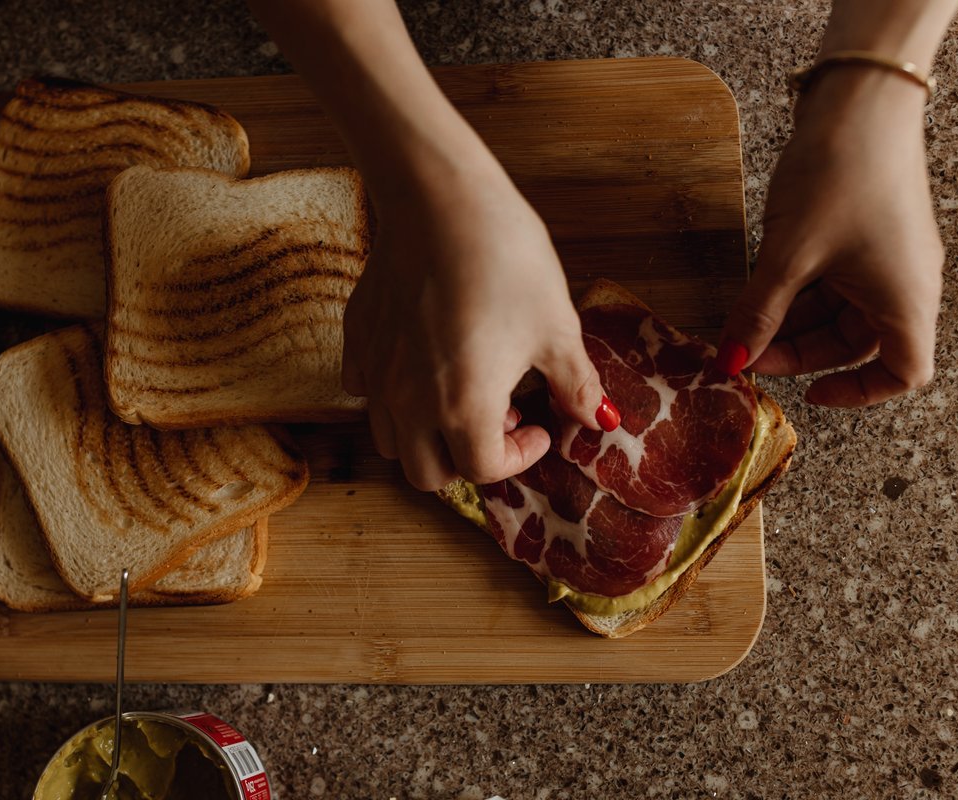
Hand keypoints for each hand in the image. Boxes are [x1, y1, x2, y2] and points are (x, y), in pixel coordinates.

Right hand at [342, 163, 604, 490]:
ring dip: (425, 436)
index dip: (521, 456)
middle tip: (500, 423)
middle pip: (427, 474)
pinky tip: (420, 363)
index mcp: (464, 408)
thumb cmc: (504, 259)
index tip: (542, 425)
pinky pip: (362, 392)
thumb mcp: (556, 326)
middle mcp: (410, 402)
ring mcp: (377, 372)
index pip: (484, 470)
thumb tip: (599, 418)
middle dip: (466, 462)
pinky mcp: (357, 338)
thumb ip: (576, 384)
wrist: (440, 199)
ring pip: (389, 441)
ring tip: (459, 395)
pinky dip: (389, 397)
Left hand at [721, 70, 944, 405]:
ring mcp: (886, 257)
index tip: (809, 392)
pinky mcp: (865, 233)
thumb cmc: (840, 174)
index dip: (860, 393)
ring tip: (741, 323)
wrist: (859, 98)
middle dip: (799, 353)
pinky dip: (798, 291)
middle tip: (743, 351)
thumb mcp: (788, 254)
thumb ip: (758, 313)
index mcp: (907, 300)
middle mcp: (905, 283)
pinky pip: (834, 280)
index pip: (905, 372)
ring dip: (792, 322)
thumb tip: (730, 360)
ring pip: (838, 313)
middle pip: (856, 344)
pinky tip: (758, 290)